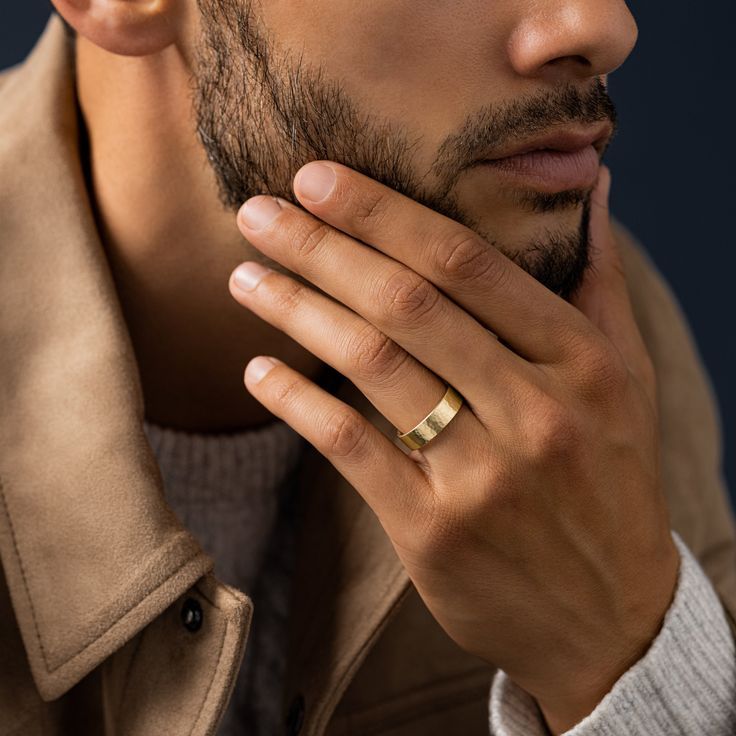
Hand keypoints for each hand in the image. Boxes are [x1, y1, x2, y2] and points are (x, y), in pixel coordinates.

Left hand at [228, 162, 678, 732]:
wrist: (612, 615)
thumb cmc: (611, 481)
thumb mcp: (628, 379)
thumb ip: (600, 281)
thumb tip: (591, 187)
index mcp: (582, 363)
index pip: (467, 262)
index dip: (383, 213)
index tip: (317, 179)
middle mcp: (534, 412)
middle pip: (407, 304)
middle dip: (321, 247)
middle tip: (255, 212)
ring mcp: (482, 475)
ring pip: (372, 366)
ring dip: (296, 311)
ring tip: (243, 277)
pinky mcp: (433, 531)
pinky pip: (351, 448)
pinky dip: (297, 403)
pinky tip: (258, 371)